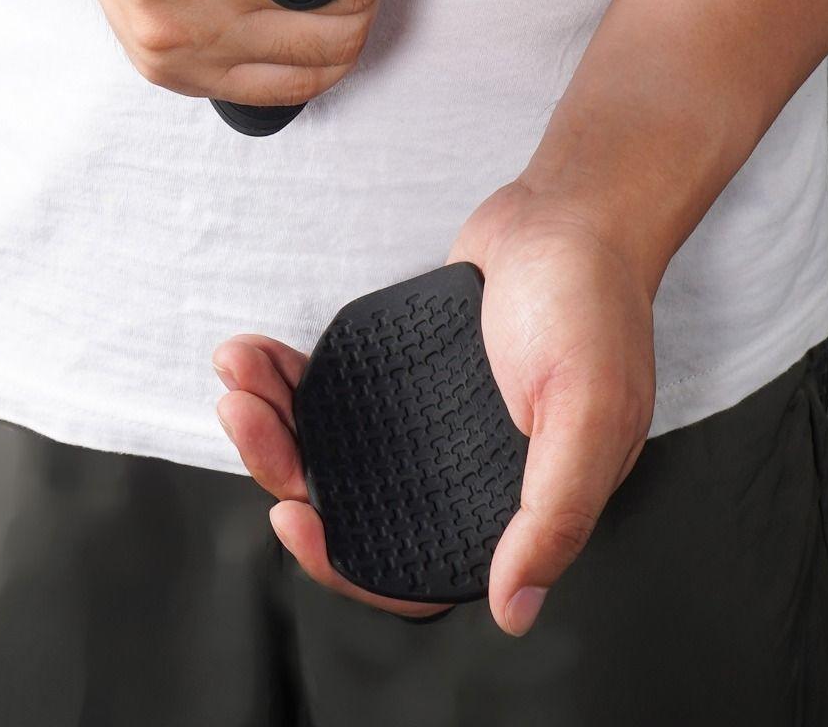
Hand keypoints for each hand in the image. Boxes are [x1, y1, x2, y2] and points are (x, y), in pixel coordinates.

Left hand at [213, 178, 655, 632]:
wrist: (570, 216)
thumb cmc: (589, 304)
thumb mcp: (587, 410)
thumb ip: (554, 512)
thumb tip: (515, 610)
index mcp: (511, 498)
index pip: (415, 570)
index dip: (345, 564)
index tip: (292, 518)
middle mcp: (464, 468)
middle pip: (355, 502)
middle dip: (284, 465)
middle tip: (245, 415)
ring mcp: (430, 418)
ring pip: (336, 448)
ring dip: (274, 419)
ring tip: (238, 370)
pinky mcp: (406, 370)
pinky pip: (339, 391)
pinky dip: (292, 378)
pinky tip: (262, 354)